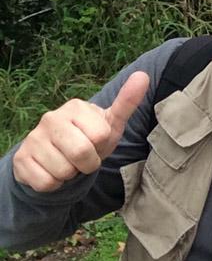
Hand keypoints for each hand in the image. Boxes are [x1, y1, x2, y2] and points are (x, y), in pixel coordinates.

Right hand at [12, 71, 149, 191]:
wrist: (56, 158)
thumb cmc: (89, 139)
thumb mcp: (110, 125)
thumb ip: (127, 103)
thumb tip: (143, 76)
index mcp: (76, 107)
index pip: (101, 135)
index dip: (101, 146)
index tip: (95, 143)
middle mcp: (50, 118)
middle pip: (82, 153)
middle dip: (88, 163)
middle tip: (83, 158)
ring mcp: (33, 138)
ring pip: (63, 171)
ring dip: (70, 175)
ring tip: (67, 163)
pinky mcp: (20, 159)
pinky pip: (46, 183)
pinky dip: (54, 185)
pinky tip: (51, 172)